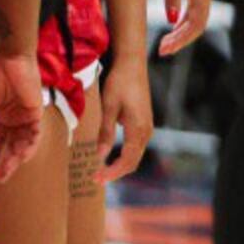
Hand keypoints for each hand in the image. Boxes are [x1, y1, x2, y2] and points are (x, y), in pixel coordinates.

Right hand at [0, 48, 44, 183]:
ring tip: (7, 169)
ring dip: (16, 157)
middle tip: (0, 177)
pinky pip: (34, 134)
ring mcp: (26, 116)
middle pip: (12, 146)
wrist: (8, 57)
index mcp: (2, 115)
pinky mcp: (36, 113)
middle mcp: (15, 118)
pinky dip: (28, 146)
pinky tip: (19, 155)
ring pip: (23, 144)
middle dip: (7, 162)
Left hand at [98, 50, 154, 183]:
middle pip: (133, 161)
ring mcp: (147, 127)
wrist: (132, 64)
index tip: (97, 179)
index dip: (112, 172)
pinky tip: (110, 154)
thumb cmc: (119, 82)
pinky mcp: (143, 122)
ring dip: (120, 165)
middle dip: (116, 172)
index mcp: (138, 130)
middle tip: (96, 178)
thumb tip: (100, 155)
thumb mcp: (108, 106)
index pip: (127, 161)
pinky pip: (135, 145)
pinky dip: (124, 154)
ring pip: (135, 154)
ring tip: (102, 170)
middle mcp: (146, 132)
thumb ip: (105, 131)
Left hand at [153, 0, 213, 57]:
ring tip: (165, 44)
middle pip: (197, 24)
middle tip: (163, 50)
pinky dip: (182, 21)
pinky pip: (192, 10)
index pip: (196, 24)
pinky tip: (172, 28)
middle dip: (180, 40)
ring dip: (181, 33)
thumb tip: (172, 20)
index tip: (167, 49)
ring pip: (195, 19)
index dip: (183, 39)